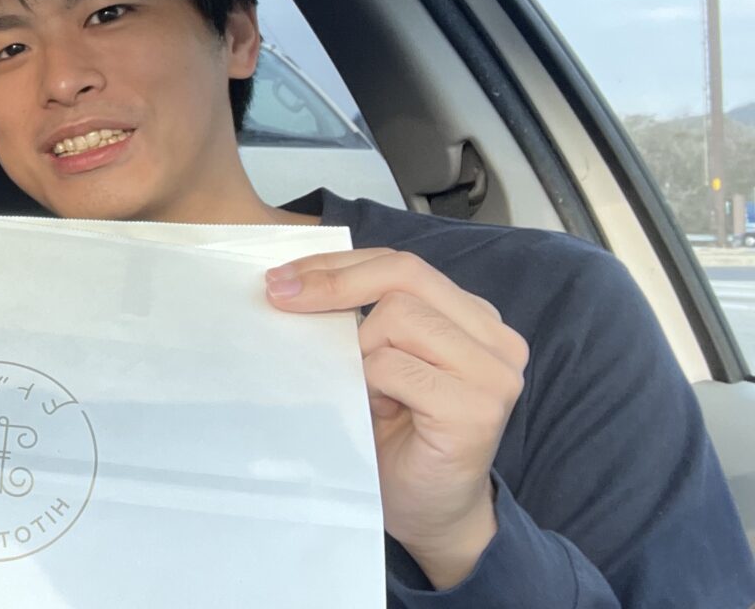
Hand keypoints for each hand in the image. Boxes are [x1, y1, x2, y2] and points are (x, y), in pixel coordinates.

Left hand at [265, 248, 529, 588]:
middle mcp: (495, 337)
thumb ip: (360, 319)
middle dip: (333, 284)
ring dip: (360, 349)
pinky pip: (395, 366)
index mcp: (471, 317)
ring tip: (365, 390)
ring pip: (398, 316)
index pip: (401, 265)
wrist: (430, 512)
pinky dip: (370, 384)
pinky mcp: (478, 407)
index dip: (337, 265)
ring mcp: (493, 372)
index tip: (282, 278)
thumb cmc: (397, 438)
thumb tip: (290, 280)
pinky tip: (379, 411)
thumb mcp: (376, 363)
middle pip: (404, 275)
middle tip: (281, 300)